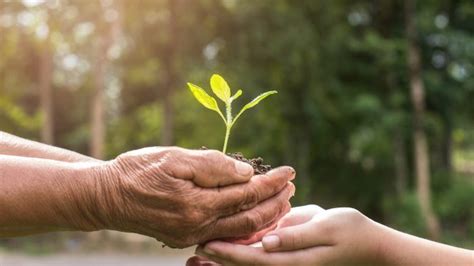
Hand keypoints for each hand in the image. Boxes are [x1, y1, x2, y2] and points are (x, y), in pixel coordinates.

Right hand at [90, 147, 294, 247]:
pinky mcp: (183, 237)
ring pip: (239, 231)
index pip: (247, 195)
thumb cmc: (136, 171)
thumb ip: (212, 165)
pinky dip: (243, 225)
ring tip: (280, 201)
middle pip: (249, 220)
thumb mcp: (174, 158)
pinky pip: (223, 234)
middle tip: (291, 187)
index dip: (272, 183)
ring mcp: (190, 236)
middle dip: (275, 203)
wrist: (105, 196)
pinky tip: (251, 214)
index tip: (289, 171)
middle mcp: (197, 226)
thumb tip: (246, 172)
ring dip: (263, 216)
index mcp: (197, 205)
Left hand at [191, 205, 379, 264]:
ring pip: (251, 261)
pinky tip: (231, 242)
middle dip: (220, 259)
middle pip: (246, 264)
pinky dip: (244, 250)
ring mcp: (288, 261)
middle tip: (193, 251)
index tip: (206, 246)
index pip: (253, 259)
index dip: (228, 253)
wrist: (371, 246)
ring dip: (227, 258)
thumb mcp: (326, 227)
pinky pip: (263, 254)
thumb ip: (295, 236)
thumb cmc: (351, 232)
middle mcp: (287, 264)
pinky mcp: (291, 254)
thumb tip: (267, 242)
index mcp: (292, 259)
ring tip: (201, 254)